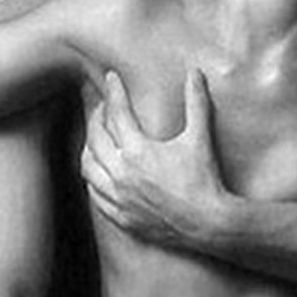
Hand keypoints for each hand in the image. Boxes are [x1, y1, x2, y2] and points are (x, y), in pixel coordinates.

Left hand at [81, 70, 232, 247]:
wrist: (208, 223)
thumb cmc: (204, 180)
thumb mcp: (199, 138)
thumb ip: (195, 103)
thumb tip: (194, 73)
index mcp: (138, 151)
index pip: (117, 113)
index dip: (114, 92)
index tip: (111, 78)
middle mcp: (121, 174)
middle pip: (95, 138)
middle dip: (95, 116)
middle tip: (100, 105)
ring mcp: (119, 198)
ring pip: (88, 167)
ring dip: (88, 148)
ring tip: (94, 136)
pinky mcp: (122, 217)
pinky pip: (95, 195)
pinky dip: (92, 179)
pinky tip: (98, 173)